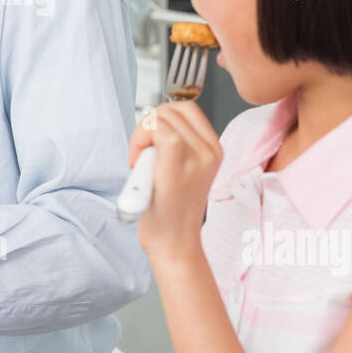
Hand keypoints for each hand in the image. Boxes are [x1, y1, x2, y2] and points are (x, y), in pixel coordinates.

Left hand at [127, 100, 223, 260]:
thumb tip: (154, 120)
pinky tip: (138, 162)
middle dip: (148, 125)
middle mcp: (209, 152)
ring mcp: (197, 158)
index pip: (187, 109)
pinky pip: (160, 131)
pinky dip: (141, 140)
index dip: (162, 116)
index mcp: (213, 150)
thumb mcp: (184, 170)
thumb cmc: (171, 211)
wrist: (174, 243)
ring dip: (141, 135)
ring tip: (140, 161)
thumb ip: (177, 143)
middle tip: (141, 152)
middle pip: (172, 109)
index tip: (150, 140)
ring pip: (163, 117)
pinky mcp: (178, 166)